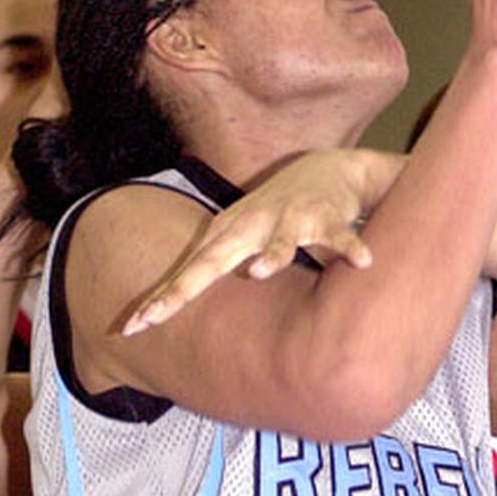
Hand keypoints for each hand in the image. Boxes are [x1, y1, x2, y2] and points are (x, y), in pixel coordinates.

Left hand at [122, 149, 395, 335]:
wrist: (326, 168)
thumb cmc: (277, 212)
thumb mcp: (243, 235)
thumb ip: (221, 264)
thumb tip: (191, 305)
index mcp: (229, 235)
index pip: (189, 272)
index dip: (162, 299)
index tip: (132, 327)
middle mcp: (252, 227)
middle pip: (213, 259)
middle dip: (185, 287)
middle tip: (158, 313)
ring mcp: (289, 219)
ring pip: (280, 242)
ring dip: (272, 255)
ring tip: (260, 272)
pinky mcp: (326, 216)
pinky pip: (340, 237)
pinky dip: (352, 248)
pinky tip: (364, 262)